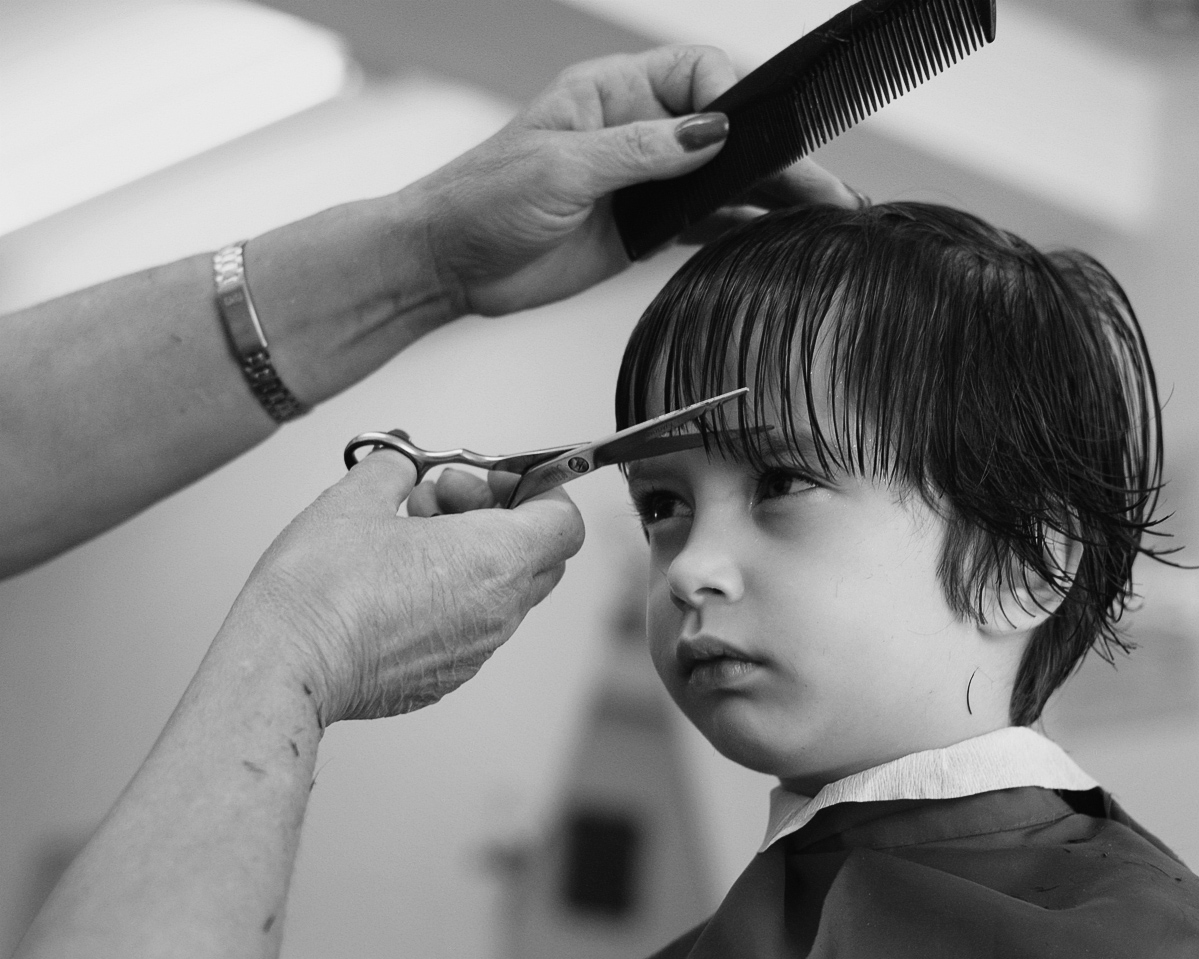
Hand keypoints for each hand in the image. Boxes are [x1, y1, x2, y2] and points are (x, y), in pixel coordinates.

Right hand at [229, 452, 584, 724]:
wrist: (287, 663)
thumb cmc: (322, 588)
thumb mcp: (357, 496)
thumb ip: (394, 468)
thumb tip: (400, 464)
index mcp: (495, 559)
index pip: (564, 522)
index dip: (537, 491)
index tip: (492, 478)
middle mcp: (498, 611)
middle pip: (541, 557)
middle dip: (500, 516)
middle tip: (443, 499)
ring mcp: (475, 650)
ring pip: (504, 593)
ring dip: (472, 555)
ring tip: (408, 536)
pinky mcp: (446, 676)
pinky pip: (471, 627)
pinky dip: (452, 596)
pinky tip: (396, 582)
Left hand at [413, 44, 860, 317]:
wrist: (448, 263)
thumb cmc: (481, 200)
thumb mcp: (560, 169)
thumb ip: (638, 153)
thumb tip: (708, 136)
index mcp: (612, 95)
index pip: (697, 76)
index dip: (730, 101)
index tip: (745, 138)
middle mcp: (633, 133)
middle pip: (720, 132)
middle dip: (771, 154)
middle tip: (821, 184)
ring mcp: (639, 184)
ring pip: (718, 181)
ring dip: (765, 196)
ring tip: (818, 213)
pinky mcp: (638, 231)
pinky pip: (699, 223)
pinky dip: (735, 229)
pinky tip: (771, 236)